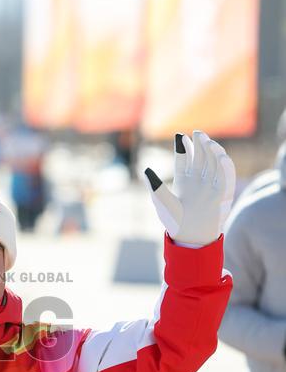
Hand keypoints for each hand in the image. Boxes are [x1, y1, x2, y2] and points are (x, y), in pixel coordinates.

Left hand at [145, 132, 235, 246]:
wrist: (189, 238)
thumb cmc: (174, 223)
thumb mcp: (162, 203)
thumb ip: (156, 186)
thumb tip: (146, 170)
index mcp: (183, 182)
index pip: (184, 160)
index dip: (183, 147)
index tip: (180, 136)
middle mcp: (197, 181)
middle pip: (200, 158)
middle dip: (200, 145)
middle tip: (198, 133)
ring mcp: (209, 186)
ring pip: (213, 164)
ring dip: (212, 152)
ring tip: (207, 141)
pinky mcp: (220, 194)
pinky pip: (225, 177)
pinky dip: (224, 166)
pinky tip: (220, 156)